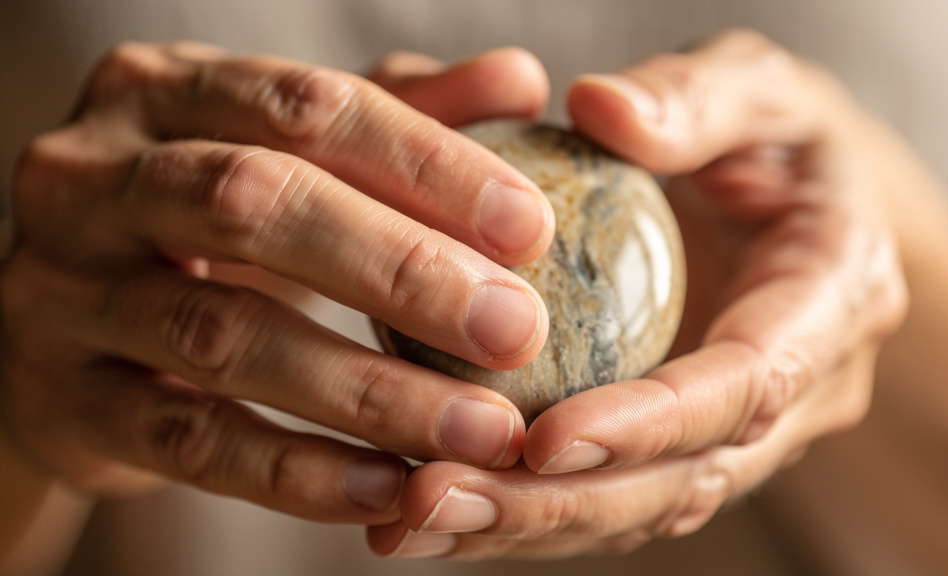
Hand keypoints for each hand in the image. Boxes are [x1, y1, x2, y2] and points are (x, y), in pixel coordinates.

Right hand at [0, 42, 554, 523]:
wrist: (64, 325)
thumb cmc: (207, 220)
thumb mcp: (289, 153)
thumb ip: (400, 115)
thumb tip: (517, 80)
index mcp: (162, 90)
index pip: (306, 108)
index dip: (424, 164)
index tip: (531, 227)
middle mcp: (94, 177)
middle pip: (254, 205)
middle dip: (401, 270)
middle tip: (516, 328)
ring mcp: (64, 291)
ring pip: (225, 336)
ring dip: (370, 391)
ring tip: (482, 429)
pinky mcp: (65, 401)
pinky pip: (192, 443)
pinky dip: (301, 473)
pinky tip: (393, 486)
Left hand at [369, 31, 906, 557]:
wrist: (816, 210)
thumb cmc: (784, 139)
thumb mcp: (758, 90)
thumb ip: (694, 99)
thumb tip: (598, 108)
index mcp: (831, 300)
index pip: (748, 383)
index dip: (650, 422)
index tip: (544, 439)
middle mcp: (798, 391)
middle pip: (682, 479)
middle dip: (559, 502)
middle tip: (435, 498)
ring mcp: (740, 432)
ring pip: (637, 508)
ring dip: (523, 523)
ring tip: (411, 516)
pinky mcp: (683, 446)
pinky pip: (608, 495)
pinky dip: (522, 510)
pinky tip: (429, 505)